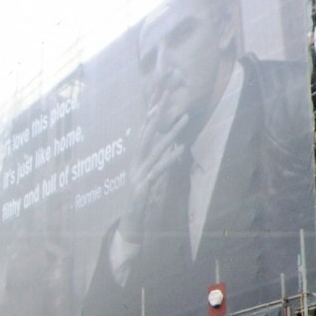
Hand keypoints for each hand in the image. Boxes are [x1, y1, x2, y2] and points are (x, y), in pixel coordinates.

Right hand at [119, 104, 188, 244]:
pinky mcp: (144, 185)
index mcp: (136, 158)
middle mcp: (136, 162)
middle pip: (148, 132)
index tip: (160, 96)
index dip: (151, 113)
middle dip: (159, 112)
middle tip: (168, 93)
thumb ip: (153, 160)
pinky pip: (160, 169)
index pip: (144, 131)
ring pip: (157, 148)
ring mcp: (139, 173)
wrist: (130, 221)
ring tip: (185, 118)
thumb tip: (165, 146)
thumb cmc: (140, 198)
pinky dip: (170, 158)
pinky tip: (181, 149)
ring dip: (172, 132)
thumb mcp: (146, 175)